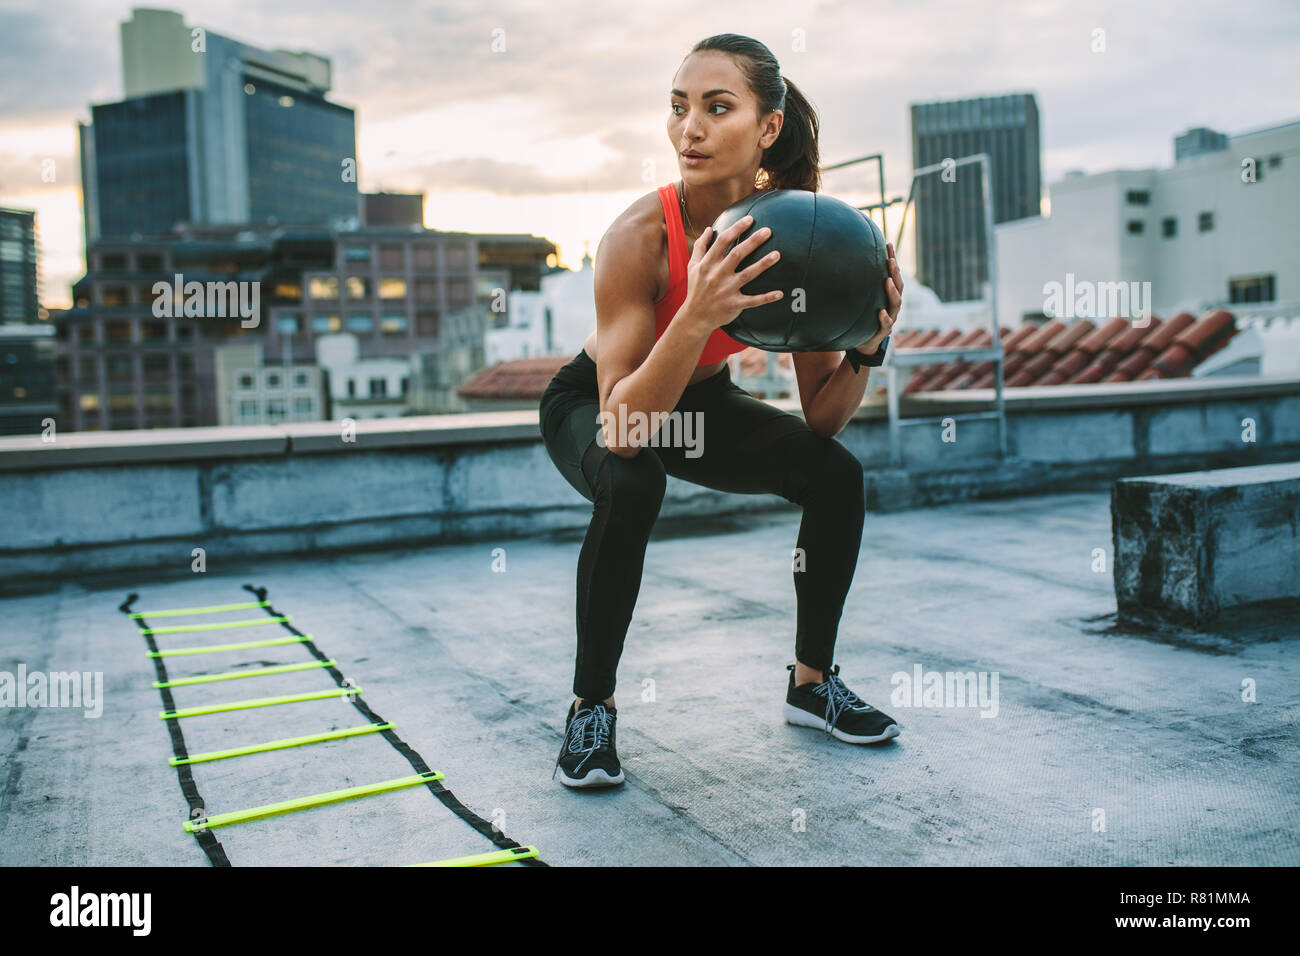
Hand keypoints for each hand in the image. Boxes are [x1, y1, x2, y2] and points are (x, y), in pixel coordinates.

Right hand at [682, 215, 784, 331]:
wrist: (695, 317)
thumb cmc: (696, 288)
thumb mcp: (692, 266)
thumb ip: (701, 247)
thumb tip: (708, 229)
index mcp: (708, 264)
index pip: (722, 242)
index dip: (736, 229)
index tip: (750, 219)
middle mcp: (717, 275)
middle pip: (737, 254)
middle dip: (752, 242)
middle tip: (768, 231)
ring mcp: (726, 291)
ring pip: (748, 275)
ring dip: (763, 264)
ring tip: (777, 254)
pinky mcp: (734, 304)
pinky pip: (753, 301)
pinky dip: (766, 298)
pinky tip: (780, 293)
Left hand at [851, 241, 902, 354]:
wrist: (864, 342)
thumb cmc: (864, 317)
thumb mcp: (862, 299)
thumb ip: (859, 283)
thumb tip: (843, 260)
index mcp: (888, 295)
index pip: (893, 274)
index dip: (892, 259)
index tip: (889, 244)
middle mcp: (892, 305)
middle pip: (898, 286)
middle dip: (895, 273)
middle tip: (890, 261)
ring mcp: (890, 318)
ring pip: (896, 303)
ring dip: (893, 292)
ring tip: (888, 282)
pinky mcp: (883, 331)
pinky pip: (886, 325)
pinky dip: (884, 318)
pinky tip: (880, 312)